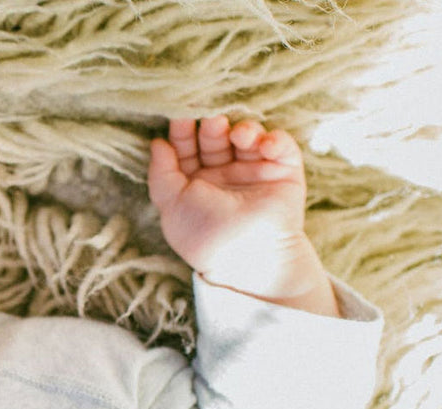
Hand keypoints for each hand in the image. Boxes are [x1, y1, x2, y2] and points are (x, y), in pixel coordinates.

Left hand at [149, 116, 335, 314]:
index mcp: (195, 182)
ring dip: (244, 129)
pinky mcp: (284, 171)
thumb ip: (160, 172)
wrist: (249, 257)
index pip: (188, 148)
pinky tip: (263, 145)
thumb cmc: (205, 234)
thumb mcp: (171, 203)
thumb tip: (157, 143)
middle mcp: (224, 174)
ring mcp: (254, 171)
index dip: (183, 131)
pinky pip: (281, 146)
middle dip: (213, 126)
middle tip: (212, 121)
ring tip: (238, 135)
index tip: (180, 117)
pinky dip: (274, 139)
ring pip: (248, 136)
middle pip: (216, 138)